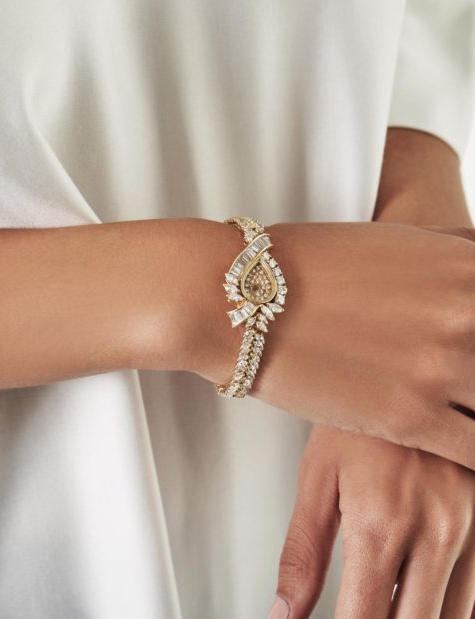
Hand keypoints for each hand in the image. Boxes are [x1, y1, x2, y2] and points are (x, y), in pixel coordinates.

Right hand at [208, 220, 474, 468]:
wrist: (242, 299)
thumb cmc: (308, 266)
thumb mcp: (393, 244)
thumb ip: (451, 254)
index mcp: (465, 266)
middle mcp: (464, 315)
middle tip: (467, 385)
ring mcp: (439, 368)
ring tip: (461, 410)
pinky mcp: (409, 417)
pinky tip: (464, 451)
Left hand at [268, 425, 474, 617]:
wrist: (408, 367)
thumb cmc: (356, 418)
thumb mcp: (319, 477)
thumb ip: (302, 553)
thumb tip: (283, 614)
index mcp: (381, 521)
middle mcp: (435, 530)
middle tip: (359, 606)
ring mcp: (471, 526)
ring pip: (452, 618)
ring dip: (414, 617)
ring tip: (383, 596)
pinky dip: (445, 604)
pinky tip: (416, 588)